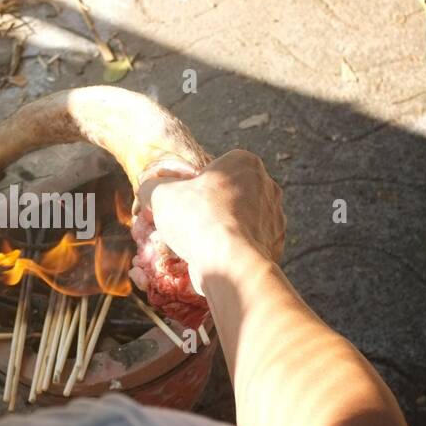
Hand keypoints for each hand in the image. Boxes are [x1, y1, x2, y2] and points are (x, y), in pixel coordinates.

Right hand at [144, 150, 285, 283]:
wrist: (230, 263)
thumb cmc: (197, 219)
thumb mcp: (160, 194)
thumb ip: (152, 186)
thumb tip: (148, 189)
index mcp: (245, 162)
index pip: (213, 170)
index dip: (193, 187)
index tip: (181, 204)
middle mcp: (268, 186)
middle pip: (228, 196)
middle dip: (210, 209)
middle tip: (188, 225)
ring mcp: (276, 217)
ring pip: (240, 221)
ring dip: (222, 230)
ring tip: (200, 245)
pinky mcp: (276, 246)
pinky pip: (247, 245)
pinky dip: (234, 251)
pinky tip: (216, 259)